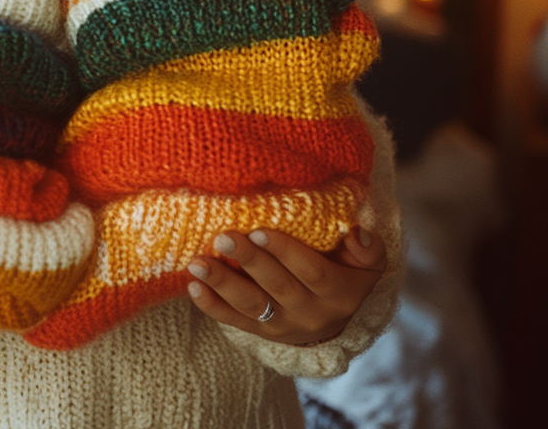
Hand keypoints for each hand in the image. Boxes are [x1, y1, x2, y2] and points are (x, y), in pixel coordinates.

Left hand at [185, 226, 385, 344]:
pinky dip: (212, 306)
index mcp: (338, 292)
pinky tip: (193, 286)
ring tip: (197, 263)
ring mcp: (284, 327)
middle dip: (248, 261)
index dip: (284, 251)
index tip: (258, 229)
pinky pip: (235, 322)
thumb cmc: (348, 275)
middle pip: (277, 287)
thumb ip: (368, 248)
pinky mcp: (262, 333)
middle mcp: (311, 313)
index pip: (311, 270)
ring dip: (222, 283)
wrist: (337, 320)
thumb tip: (357, 233)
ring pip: (252, 306)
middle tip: (222, 237)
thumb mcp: (367, 264)